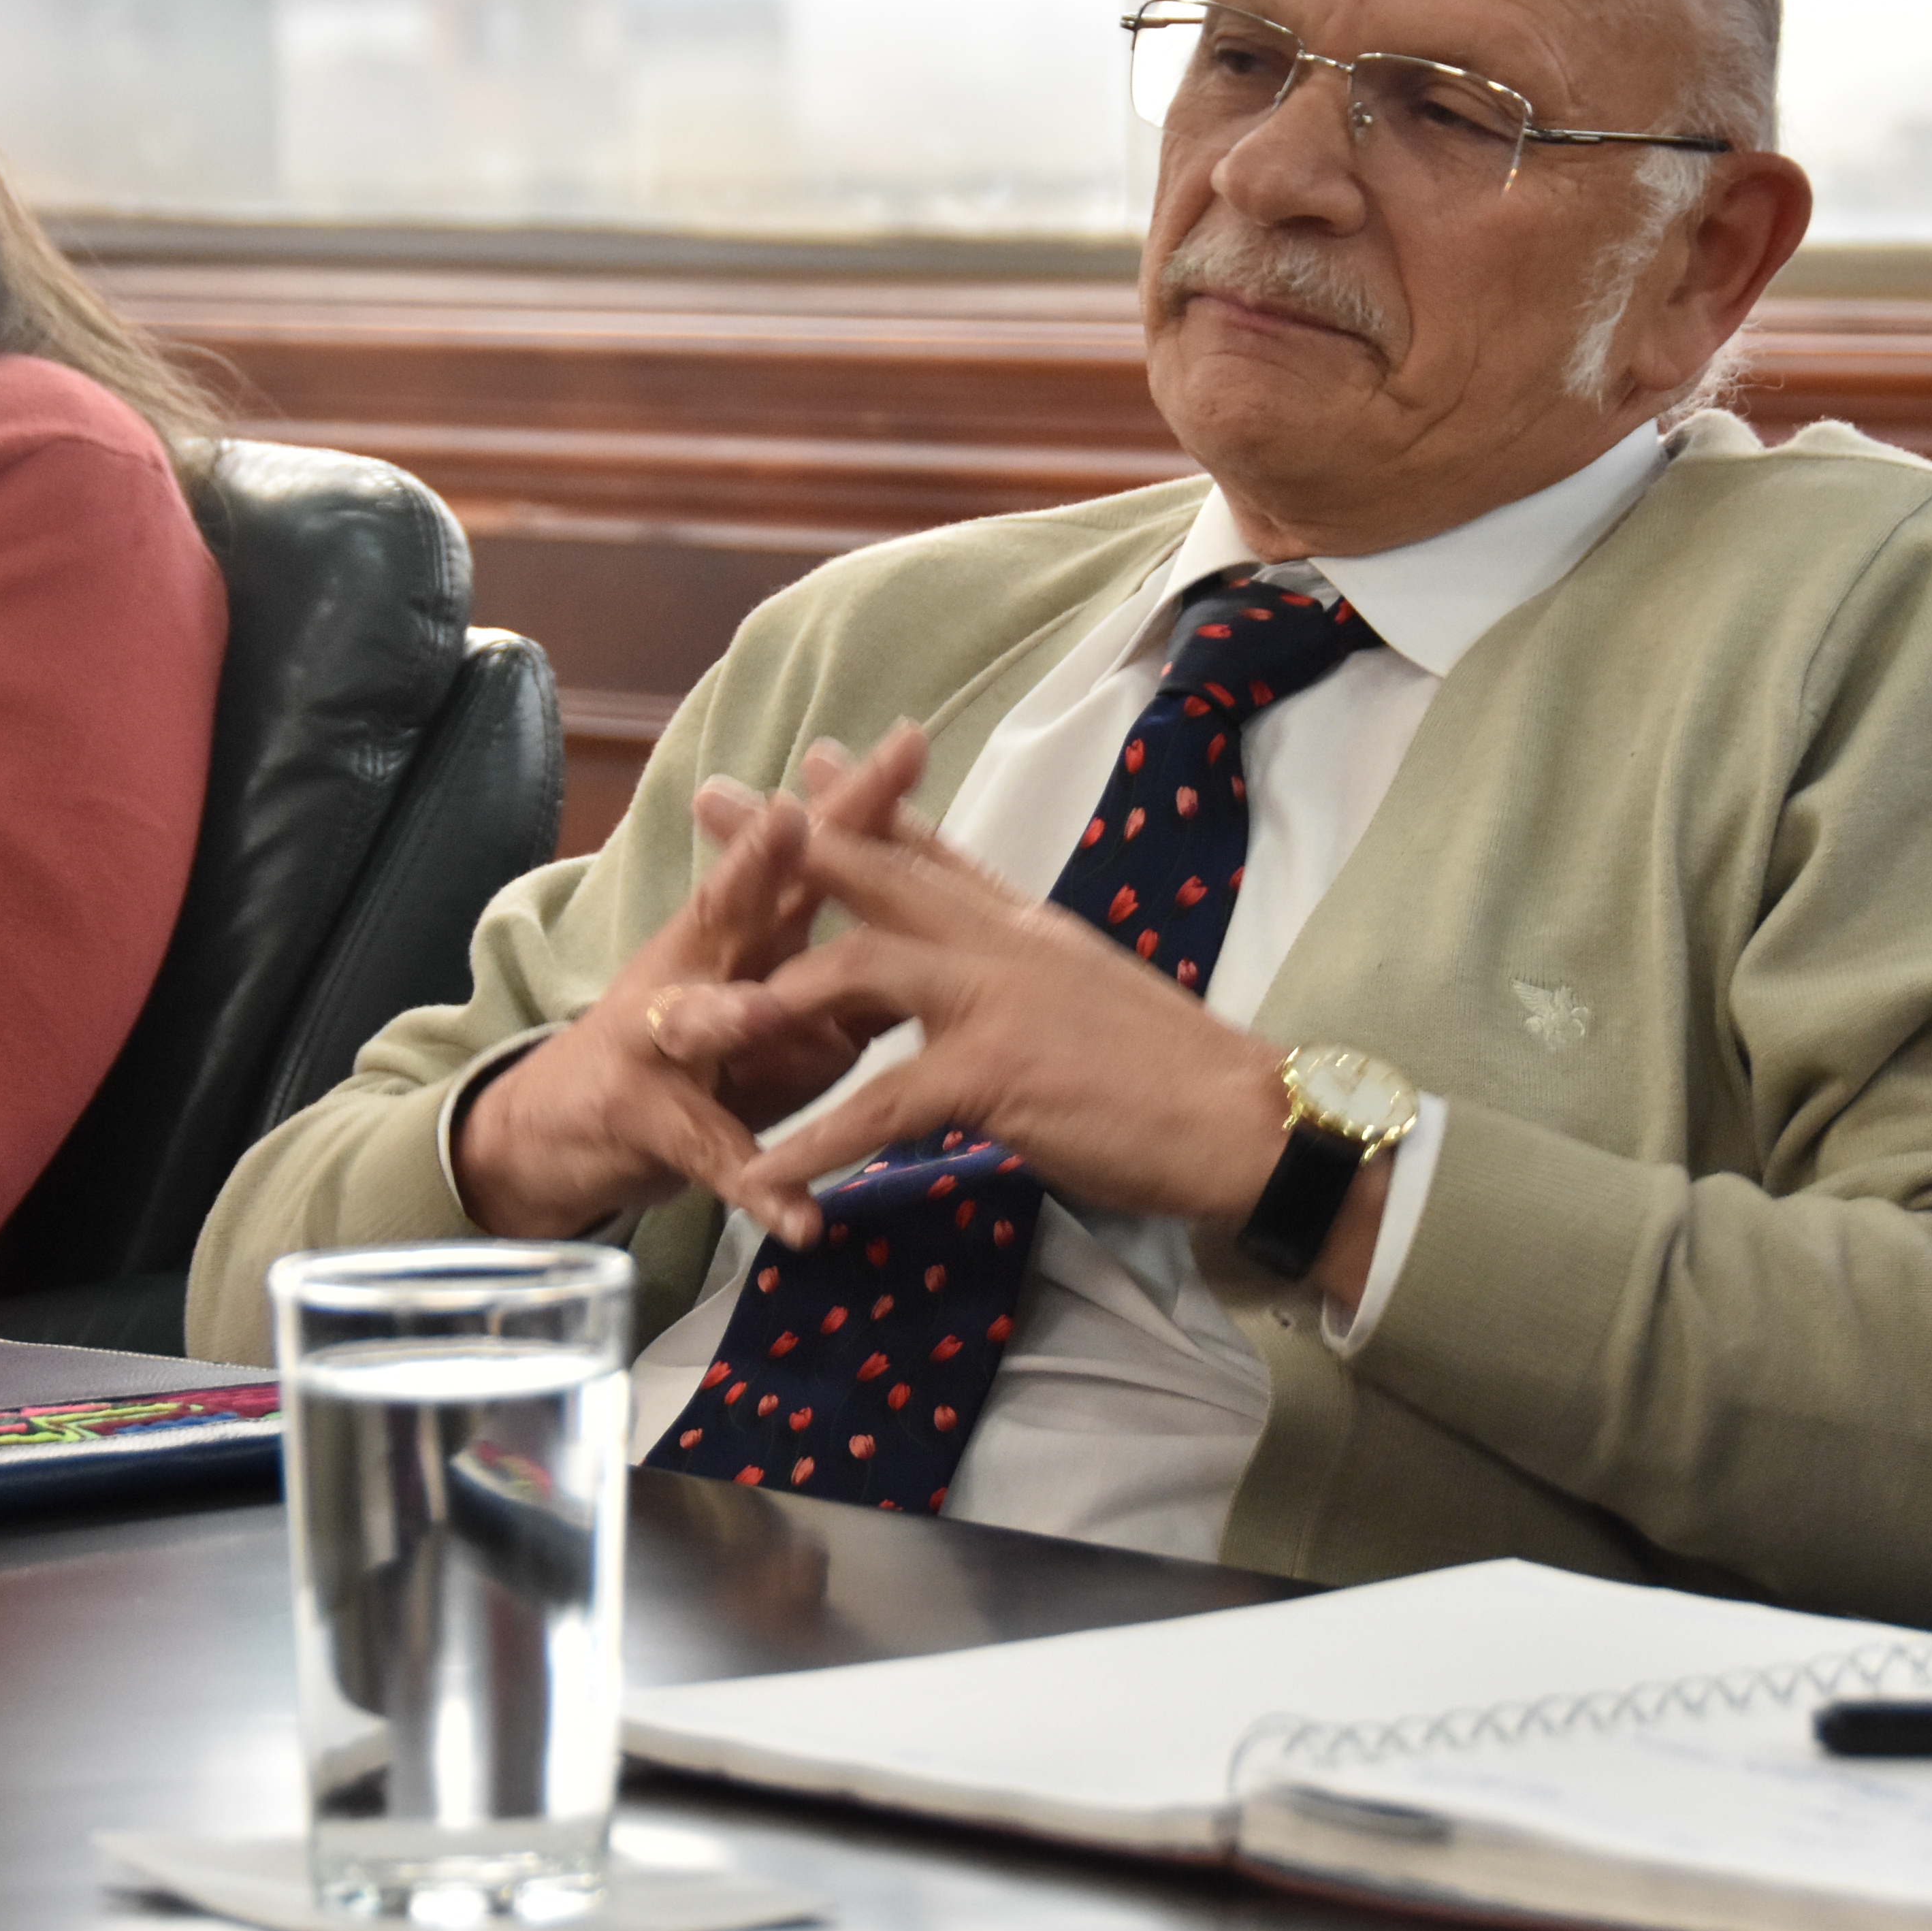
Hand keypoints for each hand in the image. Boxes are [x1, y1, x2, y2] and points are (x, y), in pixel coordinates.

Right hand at [452, 725, 926, 1239]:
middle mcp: (692, 968)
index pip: (803, 858)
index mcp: (736, 934)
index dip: (853, 803)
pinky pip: (708, 1156)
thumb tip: (918, 970)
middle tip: (802, 813)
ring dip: (733, 1015)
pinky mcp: (643, 1121)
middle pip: (736, 901)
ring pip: (699, 1020)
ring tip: (763, 1013)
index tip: (906, 743)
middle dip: (771, 857)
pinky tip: (798, 1219)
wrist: (555, 1131)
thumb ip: (838, 990)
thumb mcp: (766, 1015)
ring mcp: (657, 1042)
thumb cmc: (683, 1061)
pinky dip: (756, 1187)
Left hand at [716, 816, 1295, 1256]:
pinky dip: (819, 1142)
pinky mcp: (997, 1077)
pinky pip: (882, 1104)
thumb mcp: (1094, 990)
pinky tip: (767, 1173)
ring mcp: (996, 1003)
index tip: (815, 757)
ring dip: (761, 1003)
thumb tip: (1006, 963)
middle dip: (785, 842)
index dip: (871, 803)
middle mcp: (1003, 944)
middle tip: (708, 806)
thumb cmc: (1179, 1073)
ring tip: (682, 1029)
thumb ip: (1032, 966)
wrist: (1249, 1121)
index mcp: (1026, 926)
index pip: (935, 848)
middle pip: (874, 876)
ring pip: (854, 975)